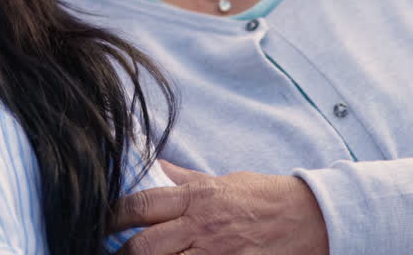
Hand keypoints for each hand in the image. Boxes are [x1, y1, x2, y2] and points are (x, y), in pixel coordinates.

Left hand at [113, 161, 329, 254]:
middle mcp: (202, 227)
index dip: (112, 217)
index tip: (100, 223)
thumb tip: (152, 166)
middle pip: (144, 247)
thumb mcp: (223, 181)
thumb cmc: (266, 197)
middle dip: (123, 254)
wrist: (313, 219)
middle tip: (112, 253)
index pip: (140, 206)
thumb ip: (184, 180)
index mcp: (197, 198)